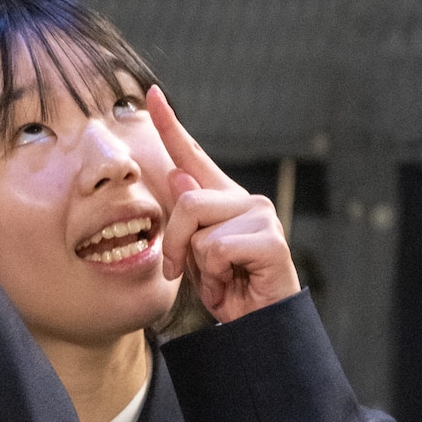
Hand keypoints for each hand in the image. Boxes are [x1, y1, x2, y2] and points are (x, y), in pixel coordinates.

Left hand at [150, 87, 299, 322]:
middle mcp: (244, 200)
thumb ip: (185, 218)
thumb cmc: (227, 289)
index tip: (150, 95)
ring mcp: (260, 216)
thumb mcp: (193, 255)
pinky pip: (218, 249)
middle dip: (176, 245)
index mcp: (220, 200)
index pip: (191, 157)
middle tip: (187, 272)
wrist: (255, 326)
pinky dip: (218, 275)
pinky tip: (236, 283)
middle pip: (185, 201)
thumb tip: (177, 175)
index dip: (170, 125)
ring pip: (199, 228)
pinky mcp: (271, 239)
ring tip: (221, 278)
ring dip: (199, 264)